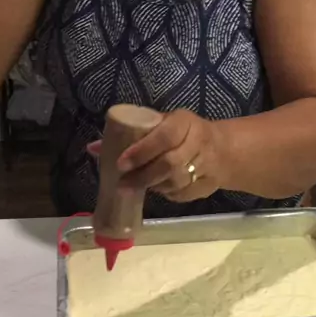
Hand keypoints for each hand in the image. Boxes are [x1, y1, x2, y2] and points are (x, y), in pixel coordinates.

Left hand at [88, 110, 223, 201]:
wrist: (222, 149)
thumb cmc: (182, 133)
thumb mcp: (160, 125)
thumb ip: (130, 134)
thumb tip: (92, 148)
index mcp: (185, 122)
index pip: (165, 136)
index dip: (142, 151)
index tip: (121, 163)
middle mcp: (199, 141)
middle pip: (170, 163)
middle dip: (143, 176)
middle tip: (123, 183)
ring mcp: (207, 165)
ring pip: (177, 181)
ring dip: (154, 186)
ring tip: (136, 187)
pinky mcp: (209, 184)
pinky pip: (184, 194)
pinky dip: (168, 194)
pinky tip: (158, 189)